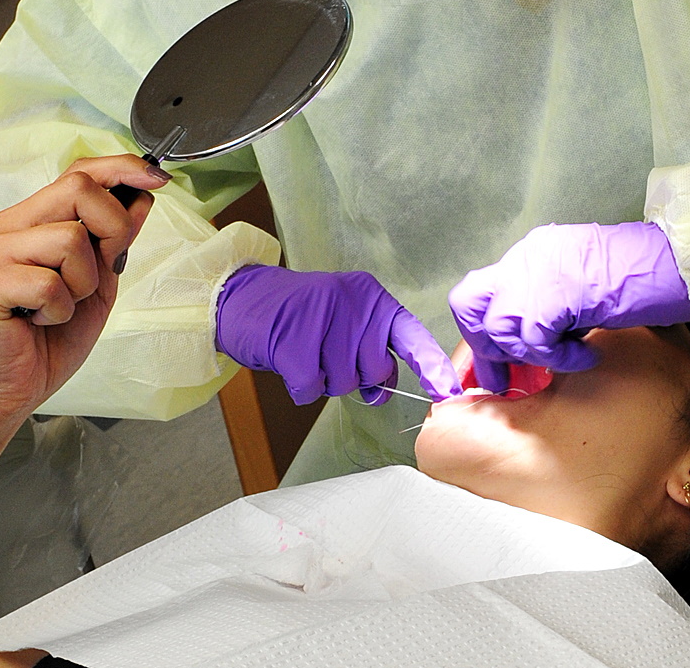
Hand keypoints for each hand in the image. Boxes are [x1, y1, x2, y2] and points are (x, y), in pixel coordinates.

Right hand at [0, 154, 169, 425]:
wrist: (13, 391)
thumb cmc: (49, 338)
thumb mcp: (99, 282)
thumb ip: (116, 239)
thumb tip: (142, 196)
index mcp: (31, 219)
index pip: (78, 172)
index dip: (121, 169)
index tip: (157, 180)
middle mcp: (6, 227)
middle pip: (78, 190)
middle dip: (111, 232)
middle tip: (94, 278)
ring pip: (70, 238)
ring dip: (82, 283)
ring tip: (58, 307)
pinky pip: (49, 283)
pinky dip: (60, 310)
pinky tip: (40, 322)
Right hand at [215, 266, 462, 405]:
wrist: (242, 296)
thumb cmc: (298, 315)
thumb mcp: (343, 323)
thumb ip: (370, 350)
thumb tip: (383, 392)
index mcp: (371, 297)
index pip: (411, 335)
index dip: (431, 366)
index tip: (447, 393)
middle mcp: (353, 303)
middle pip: (373, 370)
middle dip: (352, 375)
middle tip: (325, 353)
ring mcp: (323, 319)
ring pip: (342, 383)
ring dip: (323, 379)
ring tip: (305, 350)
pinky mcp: (294, 341)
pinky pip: (310, 389)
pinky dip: (300, 386)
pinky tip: (289, 361)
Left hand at [449, 222, 689, 391]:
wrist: (676, 261)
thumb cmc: (642, 280)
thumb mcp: (582, 290)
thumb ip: (549, 308)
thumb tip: (526, 346)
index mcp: (532, 253)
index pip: (480, 293)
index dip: (479, 334)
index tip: (491, 369)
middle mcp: (527, 256)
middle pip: (468, 304)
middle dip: (484, 347)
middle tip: (506, 378)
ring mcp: (538, 270)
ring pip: (499, 327)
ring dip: (527, 355)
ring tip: (562, 361)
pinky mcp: (557, 291)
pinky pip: (535, 339)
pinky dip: (558, 358)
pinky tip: (584, 358)